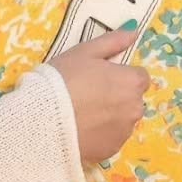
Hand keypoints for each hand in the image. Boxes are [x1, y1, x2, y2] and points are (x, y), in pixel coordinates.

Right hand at [46, 23, 150, 164]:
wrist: (42, 120)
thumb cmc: (63, 80)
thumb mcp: (85, 52)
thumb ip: (113, 41)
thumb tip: (134, 31)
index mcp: (132, 82)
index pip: (139, 77)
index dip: (120, 76)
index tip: (100, 78)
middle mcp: (135, 108)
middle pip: (132, 99)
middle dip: (117, 96)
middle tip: (88, 95)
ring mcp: (124, 132)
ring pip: (123, 120)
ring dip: (110, 116)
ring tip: (82, 114)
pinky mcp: (111, 150)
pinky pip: (111, 138)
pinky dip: (101, 134)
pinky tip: (81, 129)